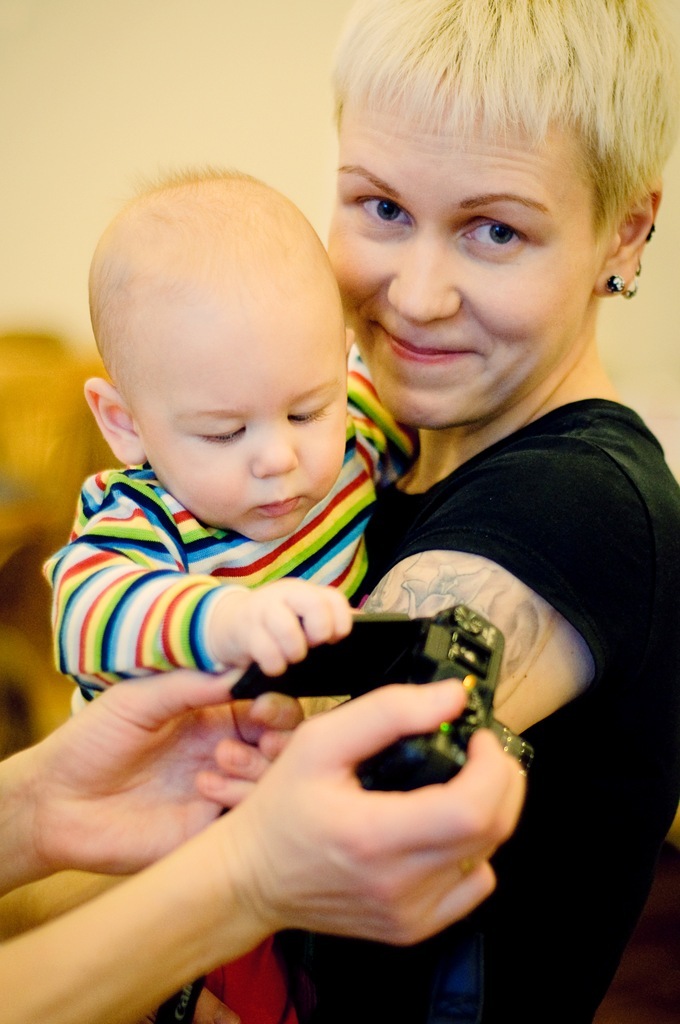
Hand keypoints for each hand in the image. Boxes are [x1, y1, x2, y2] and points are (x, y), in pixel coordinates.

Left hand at [18, 671, 301, 878]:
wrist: (56, 803)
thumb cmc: (91, 742)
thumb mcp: (138, 700)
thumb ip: (191, 685)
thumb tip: (242, 670)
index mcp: (212, 716)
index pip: (266, 706)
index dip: (276, 703)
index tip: (264, 704)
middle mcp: (224, 751)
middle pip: (284, 744)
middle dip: (282, 737)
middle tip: (262, 736)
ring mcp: (221, 790)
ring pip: (275, 781)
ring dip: (259, 766)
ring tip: (220, 759)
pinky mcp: (210, 829)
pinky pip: (250, 817)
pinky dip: (243, 798)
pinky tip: (207, 788)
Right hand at [209, 580, 352, 673]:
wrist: (228, 623)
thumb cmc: (274, 625)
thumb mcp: (300, 617)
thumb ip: (327, 619)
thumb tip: (359, 620)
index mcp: (305, 592)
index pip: (333, 598)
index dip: (341, 623)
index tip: (334, 640)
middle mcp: (286, 595)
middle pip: (315, 604)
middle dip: (319, 632)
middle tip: (312, 647)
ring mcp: (263, 610)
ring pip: (287, 628)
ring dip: (294, 651)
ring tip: (292, 658)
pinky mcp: (244, 629)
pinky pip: (265, 650)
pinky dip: (274, 665)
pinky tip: (274, 667)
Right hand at [218, 680, 525, 947]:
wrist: (250, 877)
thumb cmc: (280, 809)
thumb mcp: (320, 741)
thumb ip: (388, 712)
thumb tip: (450, 698)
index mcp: (374, 835)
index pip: (472, 810)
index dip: (492, 767)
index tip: (478, 739)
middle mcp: (398, 883)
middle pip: (492, 832)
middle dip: (501, 781)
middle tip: (480, 754)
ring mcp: (408, 913)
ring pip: (488, 857)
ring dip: (489, 813)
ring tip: (461, 785)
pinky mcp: (411, 927)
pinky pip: (472, 887)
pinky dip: (474, 851)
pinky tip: (444, 829)